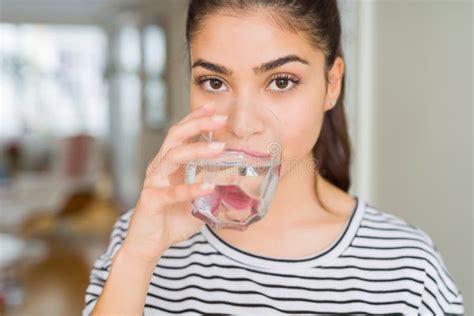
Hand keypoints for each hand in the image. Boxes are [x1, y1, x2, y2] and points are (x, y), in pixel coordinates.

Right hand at [121, 103, 227, 263]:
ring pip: (173, 157)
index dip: (196, 118)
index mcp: (169, 163)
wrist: (149, 243)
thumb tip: (238, 179)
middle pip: (176, 136)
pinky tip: (208, 187)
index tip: (214, 107)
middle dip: (198, 124)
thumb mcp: (197, 198)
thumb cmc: (172, 217)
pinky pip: (173, 192)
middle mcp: (160, 167)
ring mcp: (154, 181)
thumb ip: (213, 185)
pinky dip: (191, 189)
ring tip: (220, 148)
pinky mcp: (152, 199)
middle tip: (220, 118)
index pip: (181, 133)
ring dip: (197, 150)